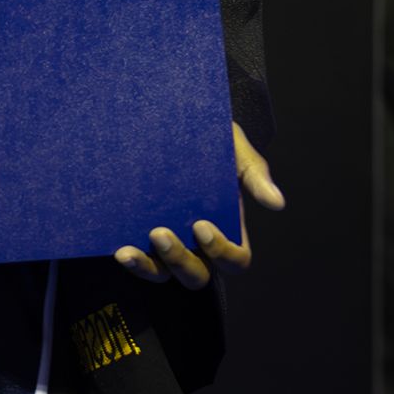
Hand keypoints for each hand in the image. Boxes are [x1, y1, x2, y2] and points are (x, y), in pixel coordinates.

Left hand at [116, 122, 284, 288]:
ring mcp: (169, 242)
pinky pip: (137, 262)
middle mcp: (198, 243)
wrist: (170, 117)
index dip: (222, 252)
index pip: (235, 260)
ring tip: (127, 251)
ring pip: (162, 276)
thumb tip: (277, 203)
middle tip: (159, 232)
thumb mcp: (233, 148)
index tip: (202, 226)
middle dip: (179, 261)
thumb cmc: (210, 136)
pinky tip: (117, 247)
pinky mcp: (140, 236)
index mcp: (228, 226)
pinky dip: (129, 260)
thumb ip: (254, 172)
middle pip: (197, 275)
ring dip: (147, 268)